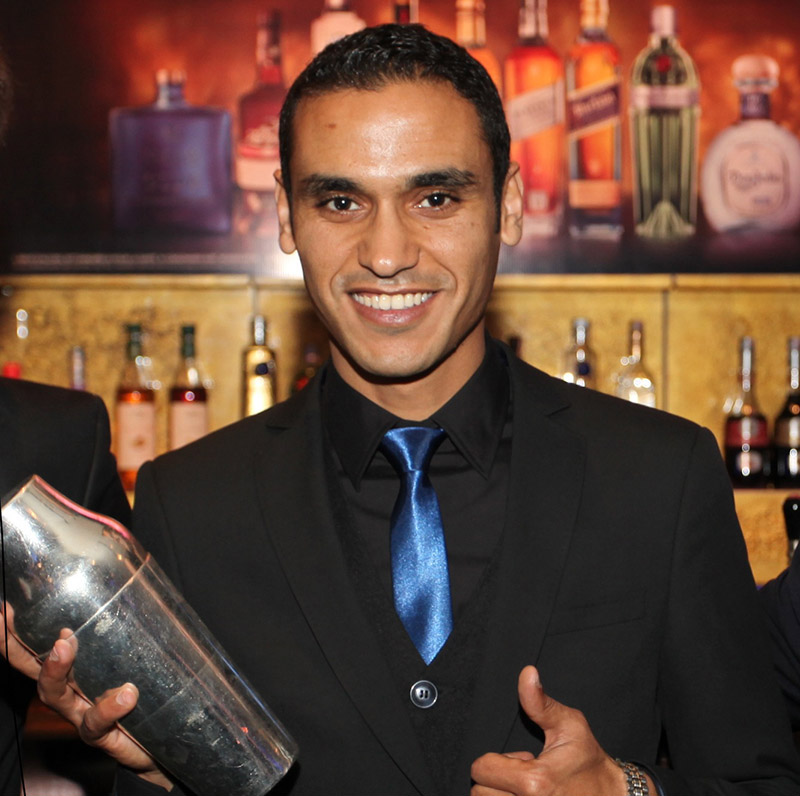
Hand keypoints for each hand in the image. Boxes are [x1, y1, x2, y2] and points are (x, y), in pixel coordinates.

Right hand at [0, 605, 172, 790]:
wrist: (164, 744)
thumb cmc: (149, 694)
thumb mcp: (140, 658)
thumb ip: (135, 631)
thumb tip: (147, 585)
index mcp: (76, 669)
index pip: (39, 647)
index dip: (16, 633)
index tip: (3, 609)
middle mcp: (71, 691)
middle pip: (33, 668)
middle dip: (16, 646)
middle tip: (9, 620)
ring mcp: (82, 713)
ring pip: (56, 694)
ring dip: (55, 669)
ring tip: (64, 645)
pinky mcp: (102, 735)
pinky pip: (98, 723)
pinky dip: (110, 707)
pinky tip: (126, 694)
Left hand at [471, 665, 650, 795]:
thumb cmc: (589, 761)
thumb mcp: (569, 725)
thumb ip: (540, 702)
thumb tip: (527, 672)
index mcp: (534, 783)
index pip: (481, 769)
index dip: (496, 758)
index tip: (523, 758)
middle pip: (479, 792)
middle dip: (496, 779)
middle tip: (525, 774)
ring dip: (502, 795)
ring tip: (527, 788)